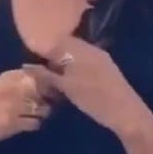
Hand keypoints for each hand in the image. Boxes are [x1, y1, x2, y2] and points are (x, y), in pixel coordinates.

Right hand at [0, 70, 50, 153]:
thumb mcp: (2, 86)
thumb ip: (22, 81)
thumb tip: (51, 81)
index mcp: (10, 76)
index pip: (40, 74)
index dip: (49, 84)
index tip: (47, 92)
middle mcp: (13, 87)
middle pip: (45, 91)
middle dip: (48, 99)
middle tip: (43, 106)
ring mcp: (13, 105)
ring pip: (43, 108)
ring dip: (43, 114)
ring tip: (34, 116)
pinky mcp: (12, 122)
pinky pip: (36, 123)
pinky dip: (35, 125)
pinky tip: (27, 125)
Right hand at [22, 36, 143, 135]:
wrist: (125, 111)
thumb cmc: (93, 98)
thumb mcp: (66, 87)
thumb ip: (46, 75)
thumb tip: (27, 67)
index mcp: (80, 49)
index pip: (56, 42)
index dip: (44, 51)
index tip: (34, 64)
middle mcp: (91, 48)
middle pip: (67, 47)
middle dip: (54, 58)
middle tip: (44, 74)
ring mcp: (101, 58)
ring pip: (77, 55)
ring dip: (65, 65)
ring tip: (56, 80)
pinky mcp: (107, 68)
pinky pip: (86, 62)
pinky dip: (76, 70)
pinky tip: (72, 83)